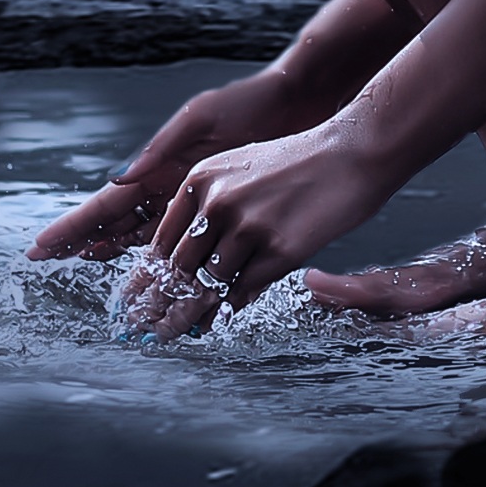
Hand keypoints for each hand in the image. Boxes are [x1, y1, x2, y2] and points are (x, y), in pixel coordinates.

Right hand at [33, 67, 336, 262]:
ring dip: (117, 253)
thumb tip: (121, 177)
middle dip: (83, 240)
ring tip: (90, 268)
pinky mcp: (217, 209)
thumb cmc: (248, 103)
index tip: (42, 245)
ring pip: (143, 235)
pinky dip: (164, 258)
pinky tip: (152, 274)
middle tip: (50, 260)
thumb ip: (162, 147)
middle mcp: (166, 185)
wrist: (297, 104)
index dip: (74, 226)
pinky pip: (183, 240)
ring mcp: (189, 199)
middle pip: (115, 222)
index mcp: (157, 165)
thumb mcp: (201, 118)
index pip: (106, 204)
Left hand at [136, 116, 412, 319]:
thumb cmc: (302, 163)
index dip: (145, 275)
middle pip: (178, 267)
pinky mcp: (280, 249)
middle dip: (156, 303)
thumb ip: (211, 209)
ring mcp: (248, 226)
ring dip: (186, 315)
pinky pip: (244, 289)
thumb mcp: (242, 170)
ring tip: (171, 333)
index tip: (132, 299)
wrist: (353, 153)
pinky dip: (228, 308)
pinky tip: (216, 321)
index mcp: (201, 179)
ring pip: (207, 285)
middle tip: (141, 327)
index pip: (162, 239)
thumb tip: (190, 261)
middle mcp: (218, 202)